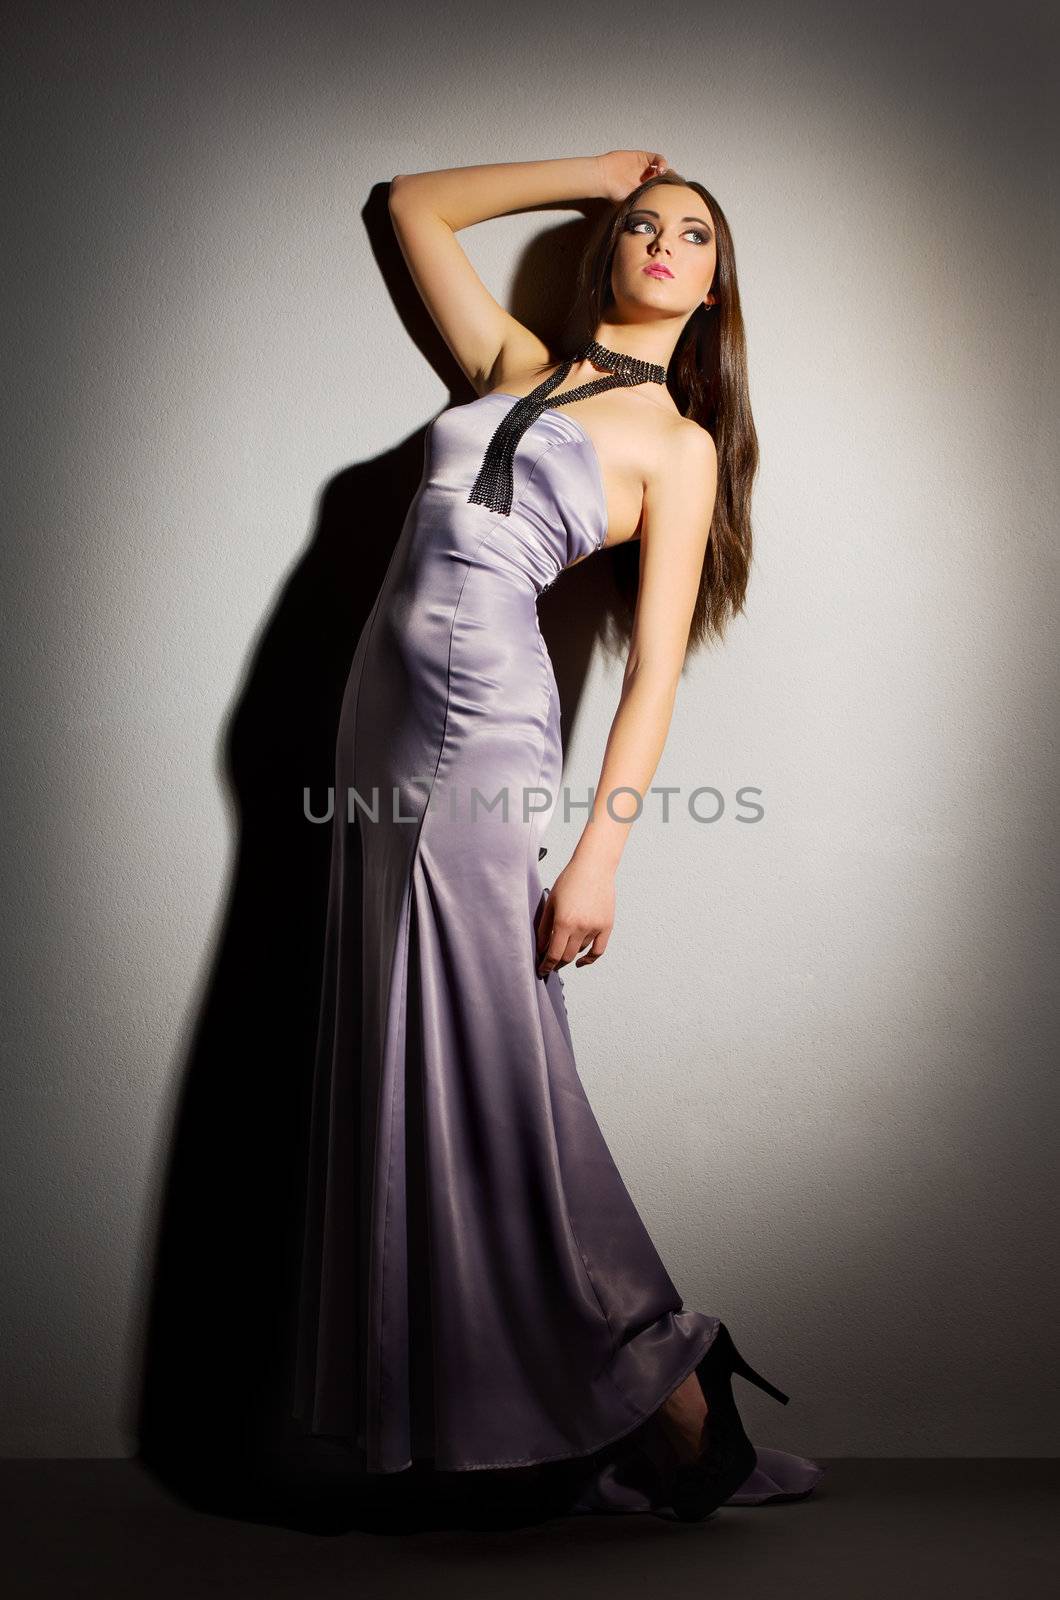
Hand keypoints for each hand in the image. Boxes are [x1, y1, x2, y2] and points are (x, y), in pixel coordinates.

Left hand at [535, 858, 614, 974]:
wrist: (594, 867)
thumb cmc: (570, 880)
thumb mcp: (550, 902)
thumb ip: (544, 927)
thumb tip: (542, 948)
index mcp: (563, 922)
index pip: (553, 954)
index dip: (546, 965)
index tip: (542, 970)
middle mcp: (580, 928)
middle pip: (566, 957)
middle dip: (556, 963)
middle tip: (549, 964)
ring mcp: (595, 928)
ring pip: (580, 951)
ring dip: (569, 954)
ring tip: (562, 949)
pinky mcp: (606, 926)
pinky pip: (598, 950)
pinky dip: (589, 959)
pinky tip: (580, 962)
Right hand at [594, 149, 669, 202]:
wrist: (604, 178)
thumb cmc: (613, 193)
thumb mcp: (631, 204)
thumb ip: (643, 208)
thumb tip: (655, 221)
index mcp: (643, 190)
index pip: (660, 190)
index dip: (667, 191)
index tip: (671, 195)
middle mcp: (644, 178)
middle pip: (663, 178)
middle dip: (668, 181)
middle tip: (672, 185)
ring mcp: (643, 167)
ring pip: (661, 167)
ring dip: (666, 172)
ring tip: (665, 177)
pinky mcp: (641, 156)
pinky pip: (656, 158)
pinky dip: (661, 162)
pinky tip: (660, 169)